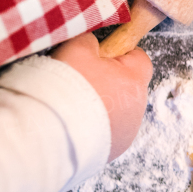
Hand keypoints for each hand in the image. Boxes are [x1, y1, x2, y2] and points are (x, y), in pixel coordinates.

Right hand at [52, 33, 152, 160]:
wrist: (53, 133)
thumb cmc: (69, 87)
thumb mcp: (77, 49)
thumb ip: (90, 41)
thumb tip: (92, 45)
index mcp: (134, 80)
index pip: (139, 58)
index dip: (119, 54)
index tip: (100, 57)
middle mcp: (138, 108)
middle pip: (127, 87)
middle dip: (108, 82)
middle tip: (81, 82)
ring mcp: (128, 131)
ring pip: (118, 112)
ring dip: (101, 107)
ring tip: (75, 107)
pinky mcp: (114, 149)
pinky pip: (108, 132)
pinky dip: (95, 128)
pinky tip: (75, 125)